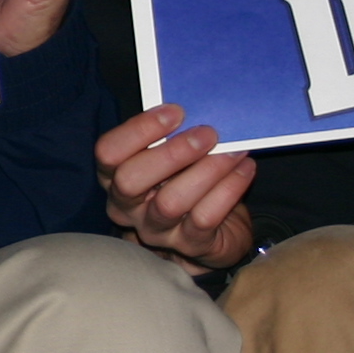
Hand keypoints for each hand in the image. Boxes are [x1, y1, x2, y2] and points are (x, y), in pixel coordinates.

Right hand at [95, 104, 259, 271]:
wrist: (214, 231)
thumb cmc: (187, 181)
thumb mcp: (172, 157)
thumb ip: (170, 136)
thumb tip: (197, 107)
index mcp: (115, 176)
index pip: (109, 152)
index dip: (138, 130)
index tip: (176, 112)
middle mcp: (127, 207)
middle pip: (129, 181)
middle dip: (171, 154)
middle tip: (207, 134)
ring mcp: (155, 229)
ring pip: (170, 203)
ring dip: (206, 171)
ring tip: (233, 151)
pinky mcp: (188, 245)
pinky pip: (205, 218)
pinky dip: (228, 189)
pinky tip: (244, 169)